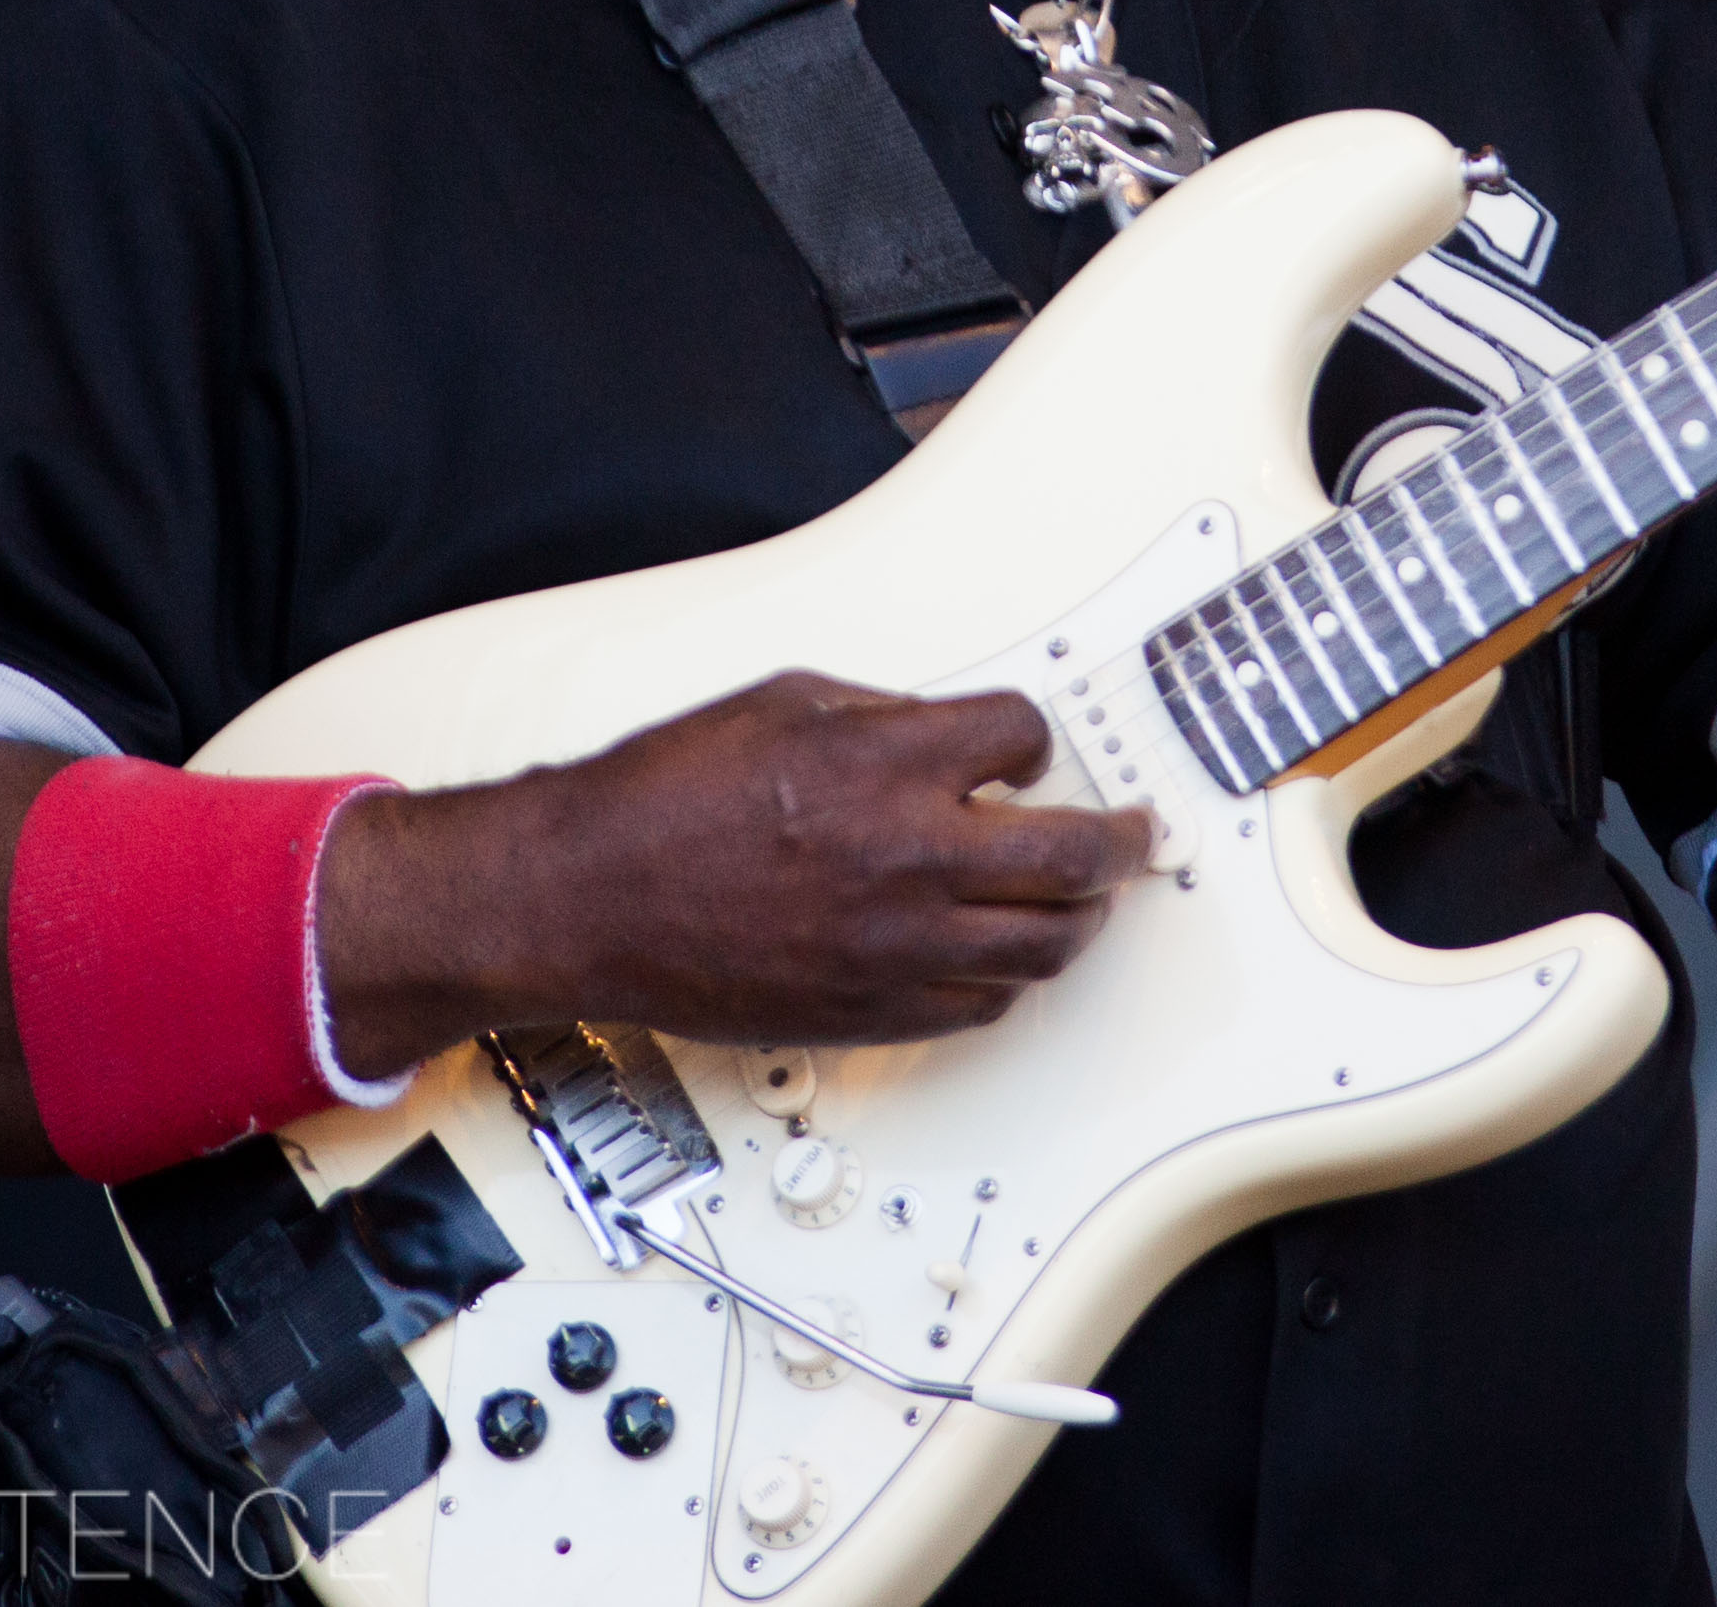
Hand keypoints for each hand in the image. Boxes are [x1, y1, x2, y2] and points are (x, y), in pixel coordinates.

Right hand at [321, 676, 1152, 1070]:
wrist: (583, 896)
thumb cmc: (660, 801)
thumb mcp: (783, 705)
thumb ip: (882, 717)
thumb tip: (942, 732)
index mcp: (889, 764)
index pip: (1025, 740)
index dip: (1031, 742)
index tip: (1025, 752)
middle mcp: (908, 857)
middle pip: (1071, 857)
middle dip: (1120, 843)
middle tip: (1134, 836)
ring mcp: (894, 945)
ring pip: (1042, 946)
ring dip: (1078, 919)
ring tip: (1084, 902)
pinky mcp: (870, 1011)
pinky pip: (980, 1008)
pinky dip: (1006, 981)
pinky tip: (1001, 957)